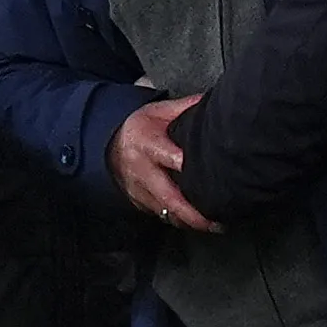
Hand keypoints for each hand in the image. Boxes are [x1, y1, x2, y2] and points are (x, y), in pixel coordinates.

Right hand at [109, 97, 218, 232]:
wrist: (108, 146)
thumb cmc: (140, 129)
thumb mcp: (159, 112)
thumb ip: (186, 109)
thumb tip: (216, 101)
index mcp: (146, 143)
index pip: (169, 157)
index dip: (188, 167)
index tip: (211, 175)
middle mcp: (141, 170)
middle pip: (169, 197)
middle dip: (194, 214)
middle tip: (218, 222)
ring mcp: (138, 191)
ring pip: (166, 213)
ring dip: (191, 221)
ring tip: (215, 224)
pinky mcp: (139, 203)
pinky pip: (162, 216)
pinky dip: (180, 221)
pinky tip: (197, 221)